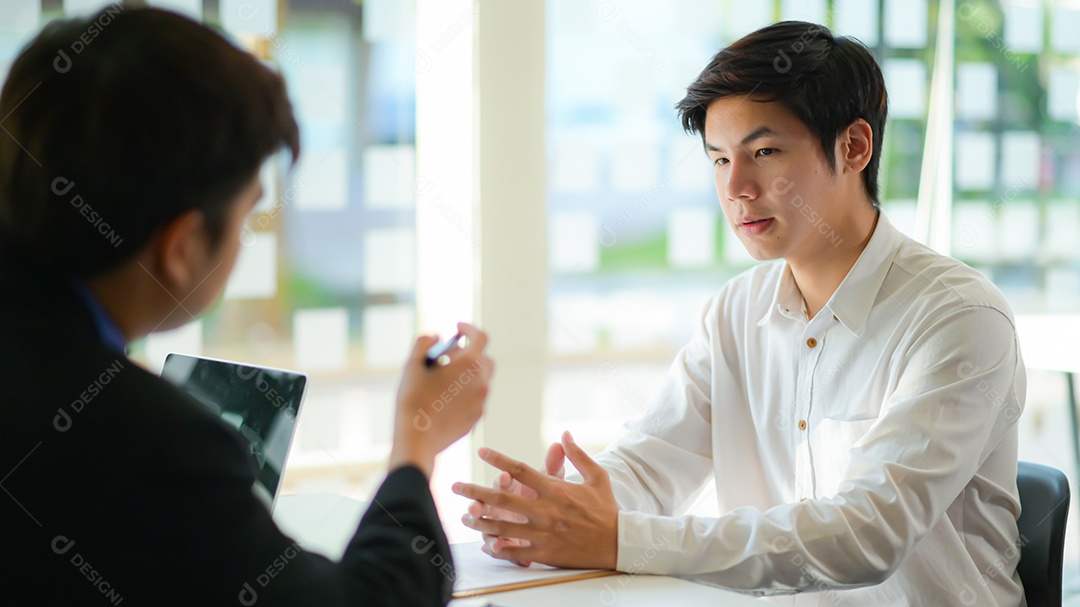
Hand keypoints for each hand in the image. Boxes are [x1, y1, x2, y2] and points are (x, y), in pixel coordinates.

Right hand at [389, 323, 492, 476]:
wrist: (416, 440)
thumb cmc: (412, 400)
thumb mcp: (412, 365)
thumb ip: (423, 343)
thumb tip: (435, 336)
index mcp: (470, 364)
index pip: (480, 336)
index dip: (469, 328)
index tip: (457, 328)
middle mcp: (482, 382)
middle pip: (484, 358)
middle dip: (468, 352)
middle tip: (447, 356)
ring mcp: (482, 401)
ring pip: (481, 379)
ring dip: (467, 373)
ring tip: (443, 378)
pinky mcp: (477, 417)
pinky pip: (476, 397)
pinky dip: (466, 391)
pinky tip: (445, 398)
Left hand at [453, 432, 617, 569]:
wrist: (618, 542)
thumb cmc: (606, 508)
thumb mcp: (596, 476)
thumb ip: (578, 454)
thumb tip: (564, 433)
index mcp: (555, 489)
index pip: (520, 470)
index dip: (499, 459)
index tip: (483, 451)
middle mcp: (545, 510)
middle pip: (501, 498)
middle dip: (475, 491)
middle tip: (455, 486)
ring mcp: (543, 533)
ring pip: (502, 527)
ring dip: (479, 521)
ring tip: (464, 516)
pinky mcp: (544, 552)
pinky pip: (515, 552)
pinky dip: (498, 549)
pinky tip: (485, 544)